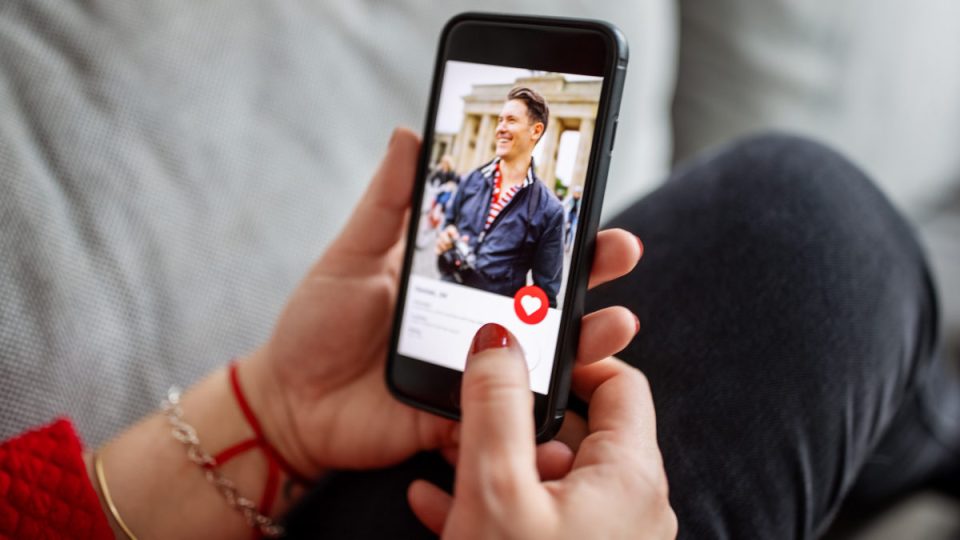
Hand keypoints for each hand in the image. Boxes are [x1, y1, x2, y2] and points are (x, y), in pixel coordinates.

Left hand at [240, 127, 643, 477]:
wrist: (290, 400)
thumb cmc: (318, 324)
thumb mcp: (353, 254)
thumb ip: (388, 201)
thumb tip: (408, 132)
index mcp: (459, 278)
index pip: (523, 250)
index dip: (562, 232)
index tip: (595, 206)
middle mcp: (478, 323)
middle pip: (550, 300)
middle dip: (594, 277)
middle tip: (621, 251)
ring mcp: (476, 373)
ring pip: (544, 358)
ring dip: (587, 342)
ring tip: (616, 324)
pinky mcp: (463, 417)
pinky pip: (511, 417)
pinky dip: (543, 410)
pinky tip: (568, 394)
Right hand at [408, 325, 676, 538]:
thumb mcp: (496, 489)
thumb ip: (496, 406)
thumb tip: (496, 339)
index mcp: (630, 477)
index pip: (620, 383)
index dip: (571, 357)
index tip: (524, 349)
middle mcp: (631, 507)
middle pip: (580, 431)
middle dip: (518, 419)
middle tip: (473, 408)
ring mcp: (607, 538)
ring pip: (551, 477)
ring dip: (498, 462)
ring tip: (447, 454)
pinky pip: (539, 519)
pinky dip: (498, 503)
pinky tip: (440, 500)